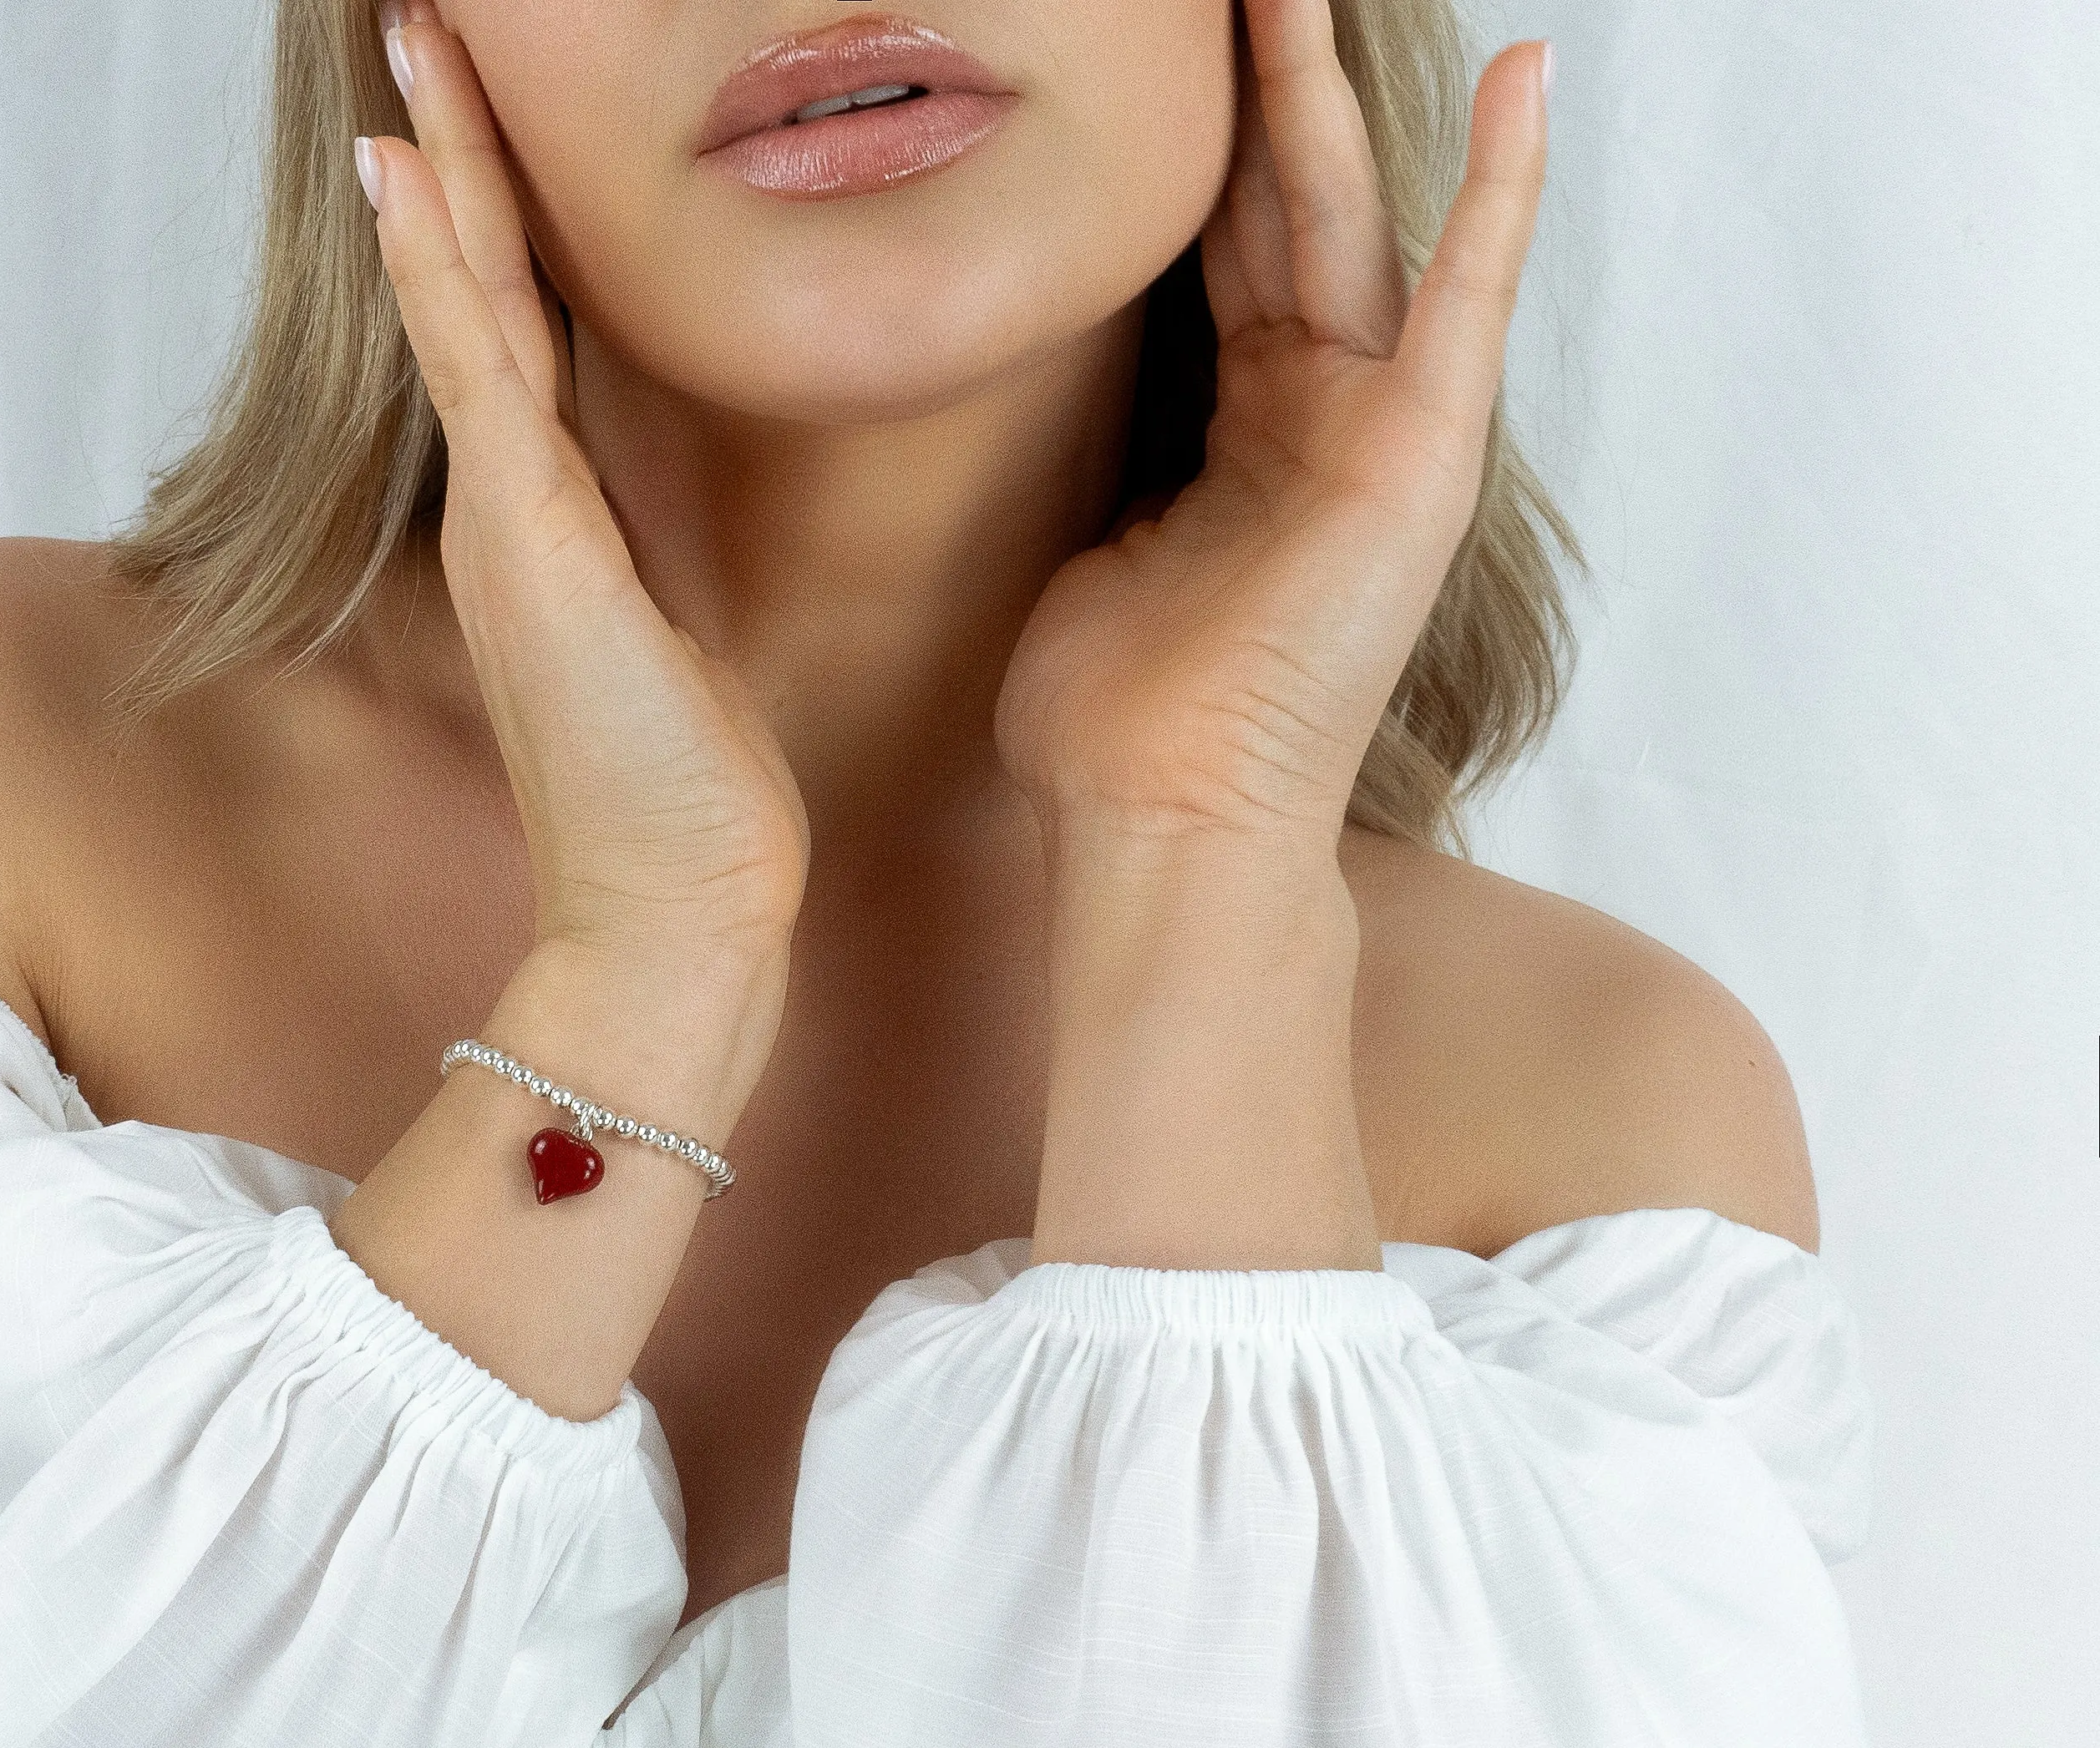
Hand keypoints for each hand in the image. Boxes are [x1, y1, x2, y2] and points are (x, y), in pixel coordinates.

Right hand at [363, 5, 809, 964]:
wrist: (671, 909)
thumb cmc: (680, 791)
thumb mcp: (675, 635)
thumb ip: (648, 554)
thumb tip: (663, 507)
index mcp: (554, 510)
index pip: (521, 320)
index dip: (498, 202)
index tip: (479, 99)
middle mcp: (515, 497)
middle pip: (478, 282)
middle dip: (456, 145)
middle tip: (422, 21)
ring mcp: (511, 514)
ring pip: (468, 300)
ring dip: (442, 165)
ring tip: (412, 46)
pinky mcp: (533, 542)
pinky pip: (481, 372)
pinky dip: (444, 267)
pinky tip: (409, 170)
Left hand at [995, 3, 1552, 859]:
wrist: (1165, 824)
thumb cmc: (1119, 721)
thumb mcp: (1099, 548)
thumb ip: (1121, 459)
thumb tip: (1066, 415)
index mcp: (1243, 428)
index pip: (1221, 246)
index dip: (1195, 145)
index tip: (1160, 53)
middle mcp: (1318, 413)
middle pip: (1283, 205)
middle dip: (1258, 83)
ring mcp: (1377, 430)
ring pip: (1349, 219)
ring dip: (1329, 92)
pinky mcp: (1421, 458)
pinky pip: (1465, 301)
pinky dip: (1503, 194)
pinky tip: (1527, 79)